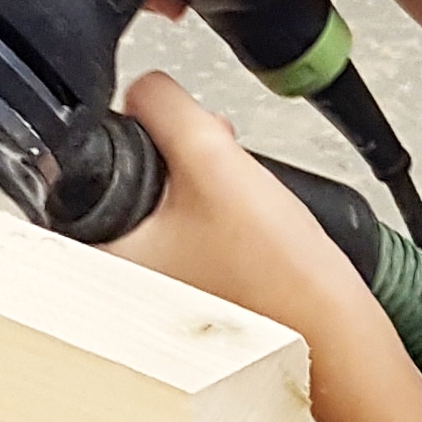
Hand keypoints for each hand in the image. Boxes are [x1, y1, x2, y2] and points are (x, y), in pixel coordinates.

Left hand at [101, 71, 378, 357]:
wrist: (333, 333)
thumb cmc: (277, 274)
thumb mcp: (212, 159)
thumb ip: (164, 106)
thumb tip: (143, 88)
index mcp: (96, 259)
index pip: (88, 165)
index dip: (140, 135)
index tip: (178, 137)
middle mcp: (110, 288)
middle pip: (124, 185)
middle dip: (175, 159)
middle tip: (217, 162)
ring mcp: (147, 301)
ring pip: (156, 209)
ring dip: (196, 186)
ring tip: (238, 198)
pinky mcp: (183, 303)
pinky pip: (181, 239)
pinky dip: (207, 221)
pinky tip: (242, 225)